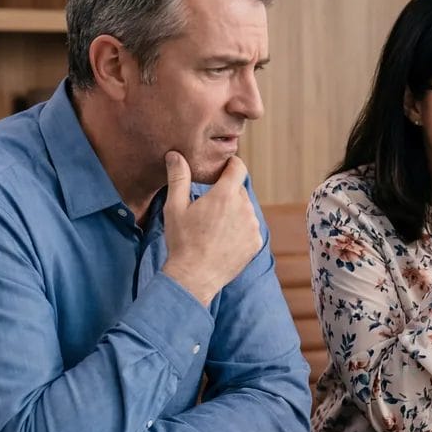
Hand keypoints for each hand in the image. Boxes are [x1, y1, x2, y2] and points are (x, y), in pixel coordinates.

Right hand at [161, 152, 262, 304]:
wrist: (194, 276)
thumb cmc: (182, 241)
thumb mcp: (175, 207)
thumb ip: (178, 178)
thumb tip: (175, 155)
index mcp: (225, 195)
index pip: (238, 167)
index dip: (231, 164)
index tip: (223, 167)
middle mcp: (244, 208)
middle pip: (239, 191)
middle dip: (226, 194)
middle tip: (208, 207)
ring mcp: (253, 226)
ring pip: (245, 210)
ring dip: (233, 212)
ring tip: (213, 227)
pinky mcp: (256, 243)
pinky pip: (249, 228)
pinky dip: (239, 230)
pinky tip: (223, 240)